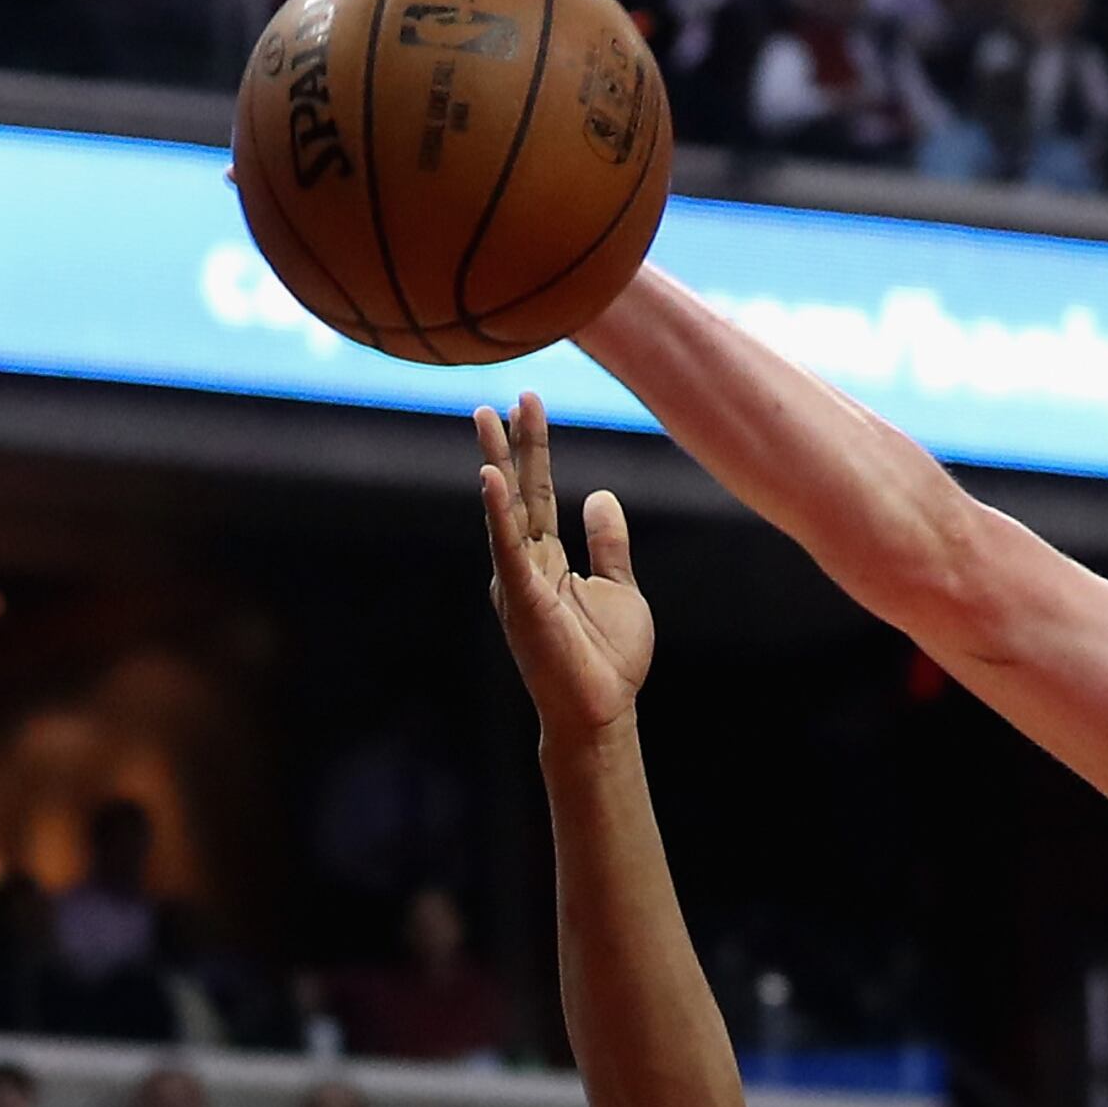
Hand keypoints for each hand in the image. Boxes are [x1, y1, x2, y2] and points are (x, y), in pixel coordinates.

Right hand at [476, 391, 652, 744]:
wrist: (602, 710)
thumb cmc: (608, 658)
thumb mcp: (619, 587)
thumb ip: (608, 542)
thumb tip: (600, 495)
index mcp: (546, 559)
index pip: (536, 492)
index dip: (534, 448)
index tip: (528, 403)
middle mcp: (524, 564)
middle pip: (517, 492)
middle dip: (512, 443)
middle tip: (506, 396)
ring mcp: (519, 581)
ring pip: (505, 512)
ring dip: (497, 464)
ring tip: (487, 419)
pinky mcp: (523, 600)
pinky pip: (507, 550)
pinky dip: (498, 514)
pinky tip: (490, 479)